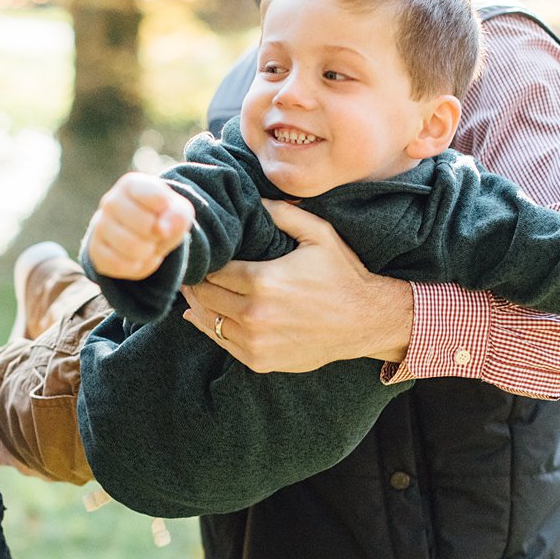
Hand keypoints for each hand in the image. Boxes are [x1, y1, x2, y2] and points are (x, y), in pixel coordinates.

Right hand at [86, 172, 194, 279]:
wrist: (141, 233)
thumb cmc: (161, 216)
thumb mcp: (178, 211)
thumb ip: (178, 215)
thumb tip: (162, 230)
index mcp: (131, 185)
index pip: (157, 198)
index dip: (168, 211)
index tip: (165, 209)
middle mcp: (110, 202)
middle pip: (146, 226)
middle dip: (159, 235)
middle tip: (157, 232)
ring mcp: (99, 226)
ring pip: (132, 248)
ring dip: (149, 252)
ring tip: (148, 245)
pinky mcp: (95, 251)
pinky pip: (121, 265)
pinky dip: (138, 267)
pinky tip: (138, 258)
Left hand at [179, 199, 411, 371]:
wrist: (366, 321)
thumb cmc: (342, 274)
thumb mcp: (318, 234)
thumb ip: (282, 213)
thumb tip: (251, 198)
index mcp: (263, 281)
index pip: (213, 270)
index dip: (205, 260)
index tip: (204, 253)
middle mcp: (254, 314)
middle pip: (204, 296)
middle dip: (196, 281)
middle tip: (193, 270)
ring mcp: (255, 341)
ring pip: (207, 321)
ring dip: (198, 305)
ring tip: (195, 290)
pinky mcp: (259, 360)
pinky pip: (222, 343)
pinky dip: (211, 327)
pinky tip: (204, 315)